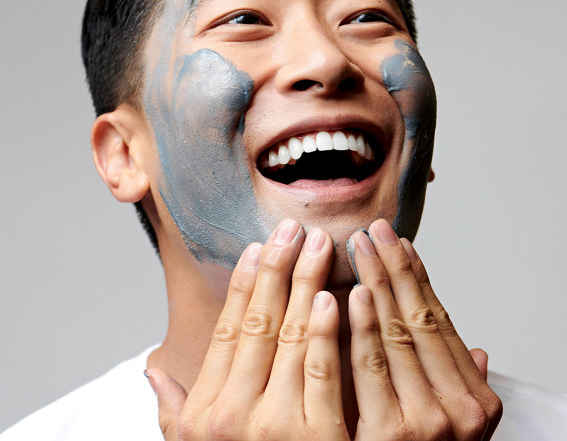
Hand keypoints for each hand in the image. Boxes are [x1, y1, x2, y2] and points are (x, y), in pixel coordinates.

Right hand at [148, 219, 350, 439]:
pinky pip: (322, 370)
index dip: (242, 284)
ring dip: (306, 282)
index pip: (227, 329)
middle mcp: (232, 413)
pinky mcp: (318, 439)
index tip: (256, 248)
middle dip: (277, 267)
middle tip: (291, 227)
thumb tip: (151, 371)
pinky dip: (327, 329)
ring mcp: (274, 425)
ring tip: (317, 243)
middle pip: (258, 320)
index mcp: (204, 411)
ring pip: (291, 335)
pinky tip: (335, 295)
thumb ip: (173, 414)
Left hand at [348, 219, 502, 439]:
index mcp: (475, 399)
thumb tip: (480, 351)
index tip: (400, 243)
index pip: (439, 320)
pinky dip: (358, 328)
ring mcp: (424, 424)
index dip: (418, 277)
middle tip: (374, 230)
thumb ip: (463, 386)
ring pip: (395, 335)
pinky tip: (346, 294)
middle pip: (418, 319)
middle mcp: (458, 409)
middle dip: (394, 268)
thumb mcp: (457, 432)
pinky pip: (367, 370)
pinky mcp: (385, 439)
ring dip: (375, 284)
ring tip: (358, 246)